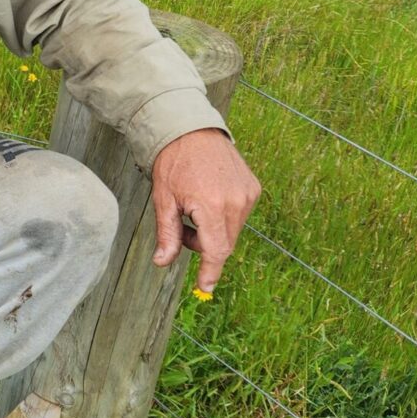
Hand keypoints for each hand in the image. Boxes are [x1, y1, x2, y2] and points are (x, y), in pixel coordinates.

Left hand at [150, 128, 260, 294]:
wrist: (192, 129)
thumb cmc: (173, 162)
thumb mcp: (163, 198)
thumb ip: (166, 234)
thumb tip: (162, 263)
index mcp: (212, 205)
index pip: (216, 250)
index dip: (210, 272)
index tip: (205, 288)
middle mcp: (236, 202)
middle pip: (224, 244)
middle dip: (203, 246)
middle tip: (182, 229)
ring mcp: (248, 195)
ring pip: (232, 231)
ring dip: (213, 232)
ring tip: (193, 209)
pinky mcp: (253, 188)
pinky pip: (239, 216)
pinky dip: (223, 218)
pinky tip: (208, 199)